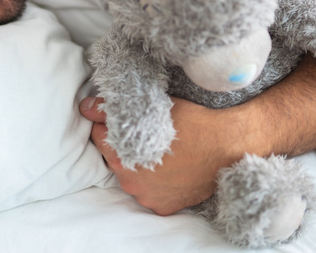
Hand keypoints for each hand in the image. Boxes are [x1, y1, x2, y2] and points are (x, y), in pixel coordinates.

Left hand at [80, 96, 245, 215]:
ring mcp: (148, 197)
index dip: (110, 124)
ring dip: (140, 165)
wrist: (229, 142)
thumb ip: (112, 110)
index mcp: (121, 155)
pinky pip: (152, 193)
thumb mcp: (151, 108)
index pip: (101, 136)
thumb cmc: (192, 120)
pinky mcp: (165, 206)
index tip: (124, 118)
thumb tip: (86, 108)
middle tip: (145, 133)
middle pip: (115, 159)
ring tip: (160, 150)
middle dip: (124, 146)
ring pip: (134, 178)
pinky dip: (157, 182)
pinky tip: (169, 168)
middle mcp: (131, 182)